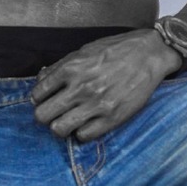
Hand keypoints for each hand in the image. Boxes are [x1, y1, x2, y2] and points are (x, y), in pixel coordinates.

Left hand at [31, 29, 181, 141]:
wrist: (148, 54)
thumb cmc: (116, 50)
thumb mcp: (84, 51)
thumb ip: (60, 67)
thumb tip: (41, 81)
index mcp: (71, 68)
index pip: (38, 94)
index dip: (38, 98)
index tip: (45, 99)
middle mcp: (81, 87)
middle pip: (43, 116)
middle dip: (44, 115)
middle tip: (53, 112)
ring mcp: (96, 105)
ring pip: (59, 129)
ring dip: (60, 125)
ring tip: (68, 119)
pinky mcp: (112, 118)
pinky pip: (83, 136)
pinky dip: (82, 131)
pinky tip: (87, 121)